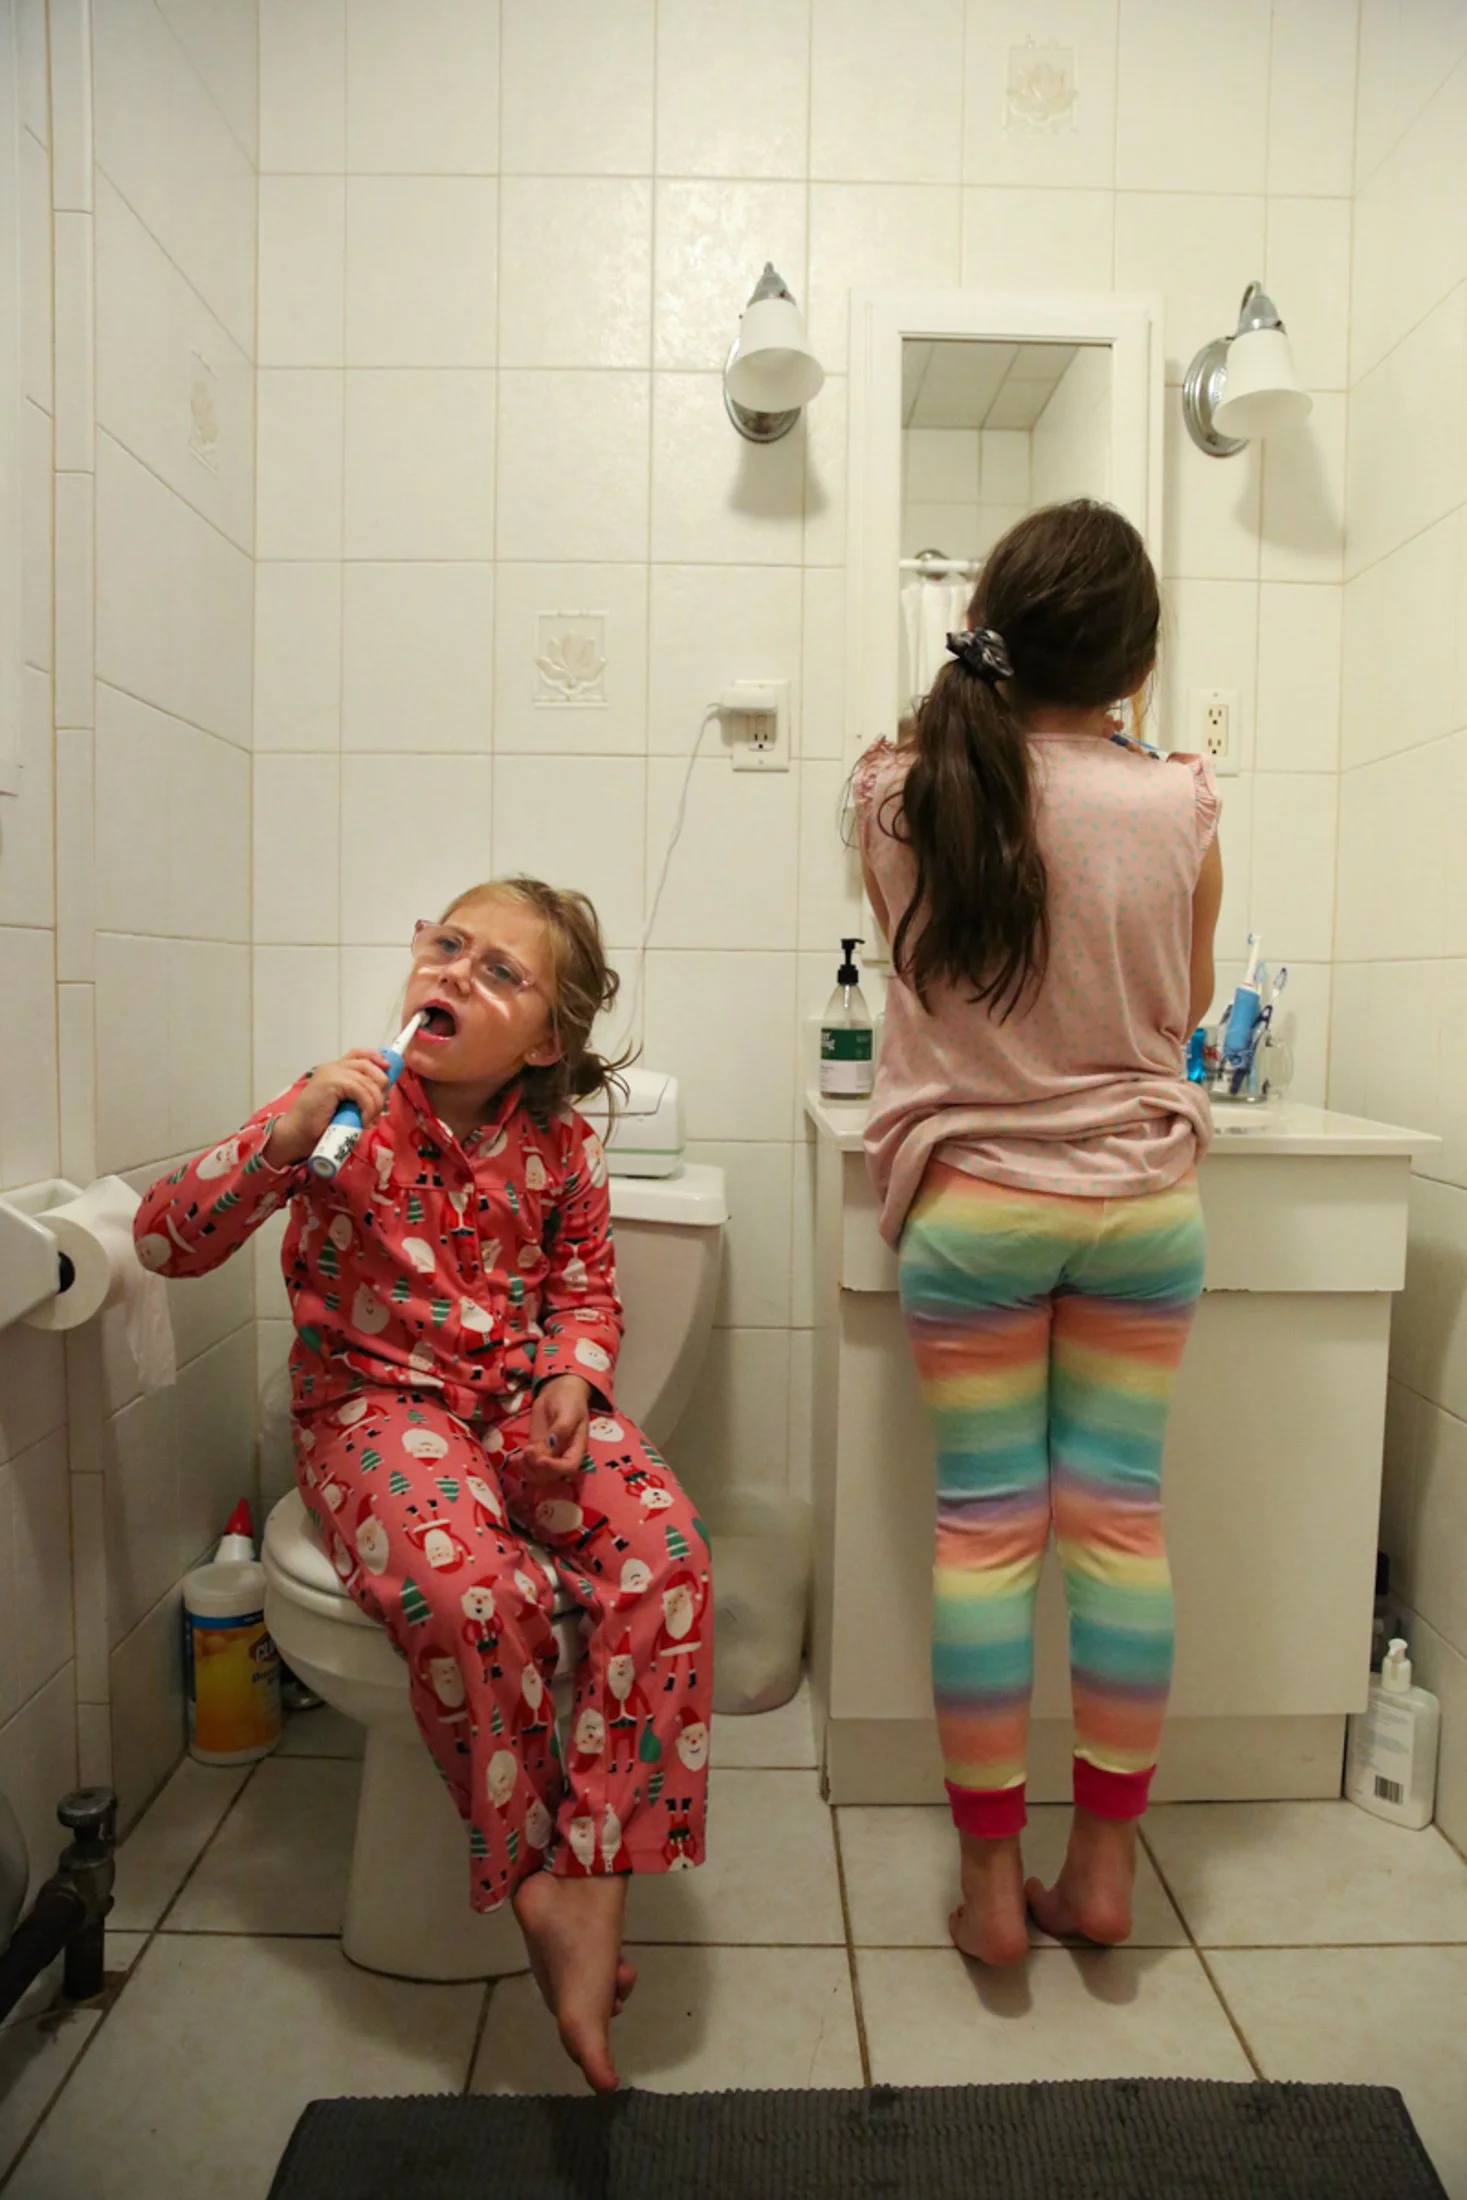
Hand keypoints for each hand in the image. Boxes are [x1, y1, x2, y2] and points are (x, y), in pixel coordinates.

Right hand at [264, 1050, 391, 1169]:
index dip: (377, 1058)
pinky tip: (363, 1121)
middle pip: (369, 1064)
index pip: (360, 1053)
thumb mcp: (344, 1105)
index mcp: (335, 1069)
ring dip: (375, 1103)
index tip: (388, 1071)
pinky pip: (362, 1091)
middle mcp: (333, 1067)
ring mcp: (332, 1072)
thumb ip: (357, 1095)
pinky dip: (368, 1107)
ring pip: (369, 1081)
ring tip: (369, 1120)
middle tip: (379, 1108)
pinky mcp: (333, 1082)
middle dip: (381, 1086)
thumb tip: (383, 1095)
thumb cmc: (319, 1123)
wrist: (298, 1133)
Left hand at [520, 1375, 591, 1478]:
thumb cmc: (569, 1400)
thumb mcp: (568, 1412)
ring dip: (527, 1469)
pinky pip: (529, 1464)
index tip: (541, 1459)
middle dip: (538, 1468)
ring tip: (520, 1456)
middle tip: (528, 1451)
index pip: (569, 1467)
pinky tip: (514, 1457)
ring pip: (538, 1474)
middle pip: (552, 1475)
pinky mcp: (536, 1449)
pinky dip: (520, 1465)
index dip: (555, 1468)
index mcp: (576, 1448)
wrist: (558, 1391)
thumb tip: (551, 1443)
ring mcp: (548, 1454)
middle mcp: (563, 1455)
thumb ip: (562, 1428)